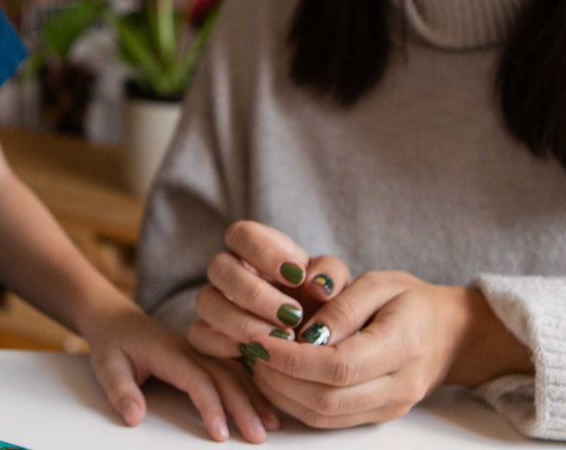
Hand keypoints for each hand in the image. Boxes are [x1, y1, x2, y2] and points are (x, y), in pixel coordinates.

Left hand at [85, 304, 279, 442]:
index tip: (220, 435)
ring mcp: (199, 351)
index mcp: (169, 351)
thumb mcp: (105, 365)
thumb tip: (134, 418)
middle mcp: (189, 349)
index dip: (210, 406)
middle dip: (243, 405)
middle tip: (259, 437)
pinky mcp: (202, 356)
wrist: (114, 318)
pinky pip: (231, 368)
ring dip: (254, 395)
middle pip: (223, 376)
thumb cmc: (112, 342)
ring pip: (233, 371)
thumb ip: (120, 390)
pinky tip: (267, 401)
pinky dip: (251, 384)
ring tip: (273, 423)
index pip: (196, 378)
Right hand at [190, 220, 349, 358]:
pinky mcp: (207, 335)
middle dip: (255, 293)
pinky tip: (256, 355)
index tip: (297, 276)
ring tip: (281, 339)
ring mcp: (214, 303)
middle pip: (219, 267)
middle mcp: (228, 272)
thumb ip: (330, 275)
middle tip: (292, 315)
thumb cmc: (320, 305)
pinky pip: (199, 335)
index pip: (241, 234)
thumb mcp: (334, 286)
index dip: (264, 252)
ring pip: (206, 301)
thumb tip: (318, 284)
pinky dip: (225, 345)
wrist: (310, 344)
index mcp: (254, 250)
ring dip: (242, 321)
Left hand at [243, 270, 533, 428]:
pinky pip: (330, 419)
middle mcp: (397, 387)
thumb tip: (306, 332)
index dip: (292, 357)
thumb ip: (344, 305)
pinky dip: (296, 402)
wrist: (452, 334)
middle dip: (279, 378)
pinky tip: (277, 376)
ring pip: (325, 416)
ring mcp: (388, 407)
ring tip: (257, 361)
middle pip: (327, 400)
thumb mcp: (380, 284)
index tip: (260, 337)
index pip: (338, 366)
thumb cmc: (411, 300)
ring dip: (282, 394)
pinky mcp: (377, 415)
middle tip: (251, 348)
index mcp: (401, 347)